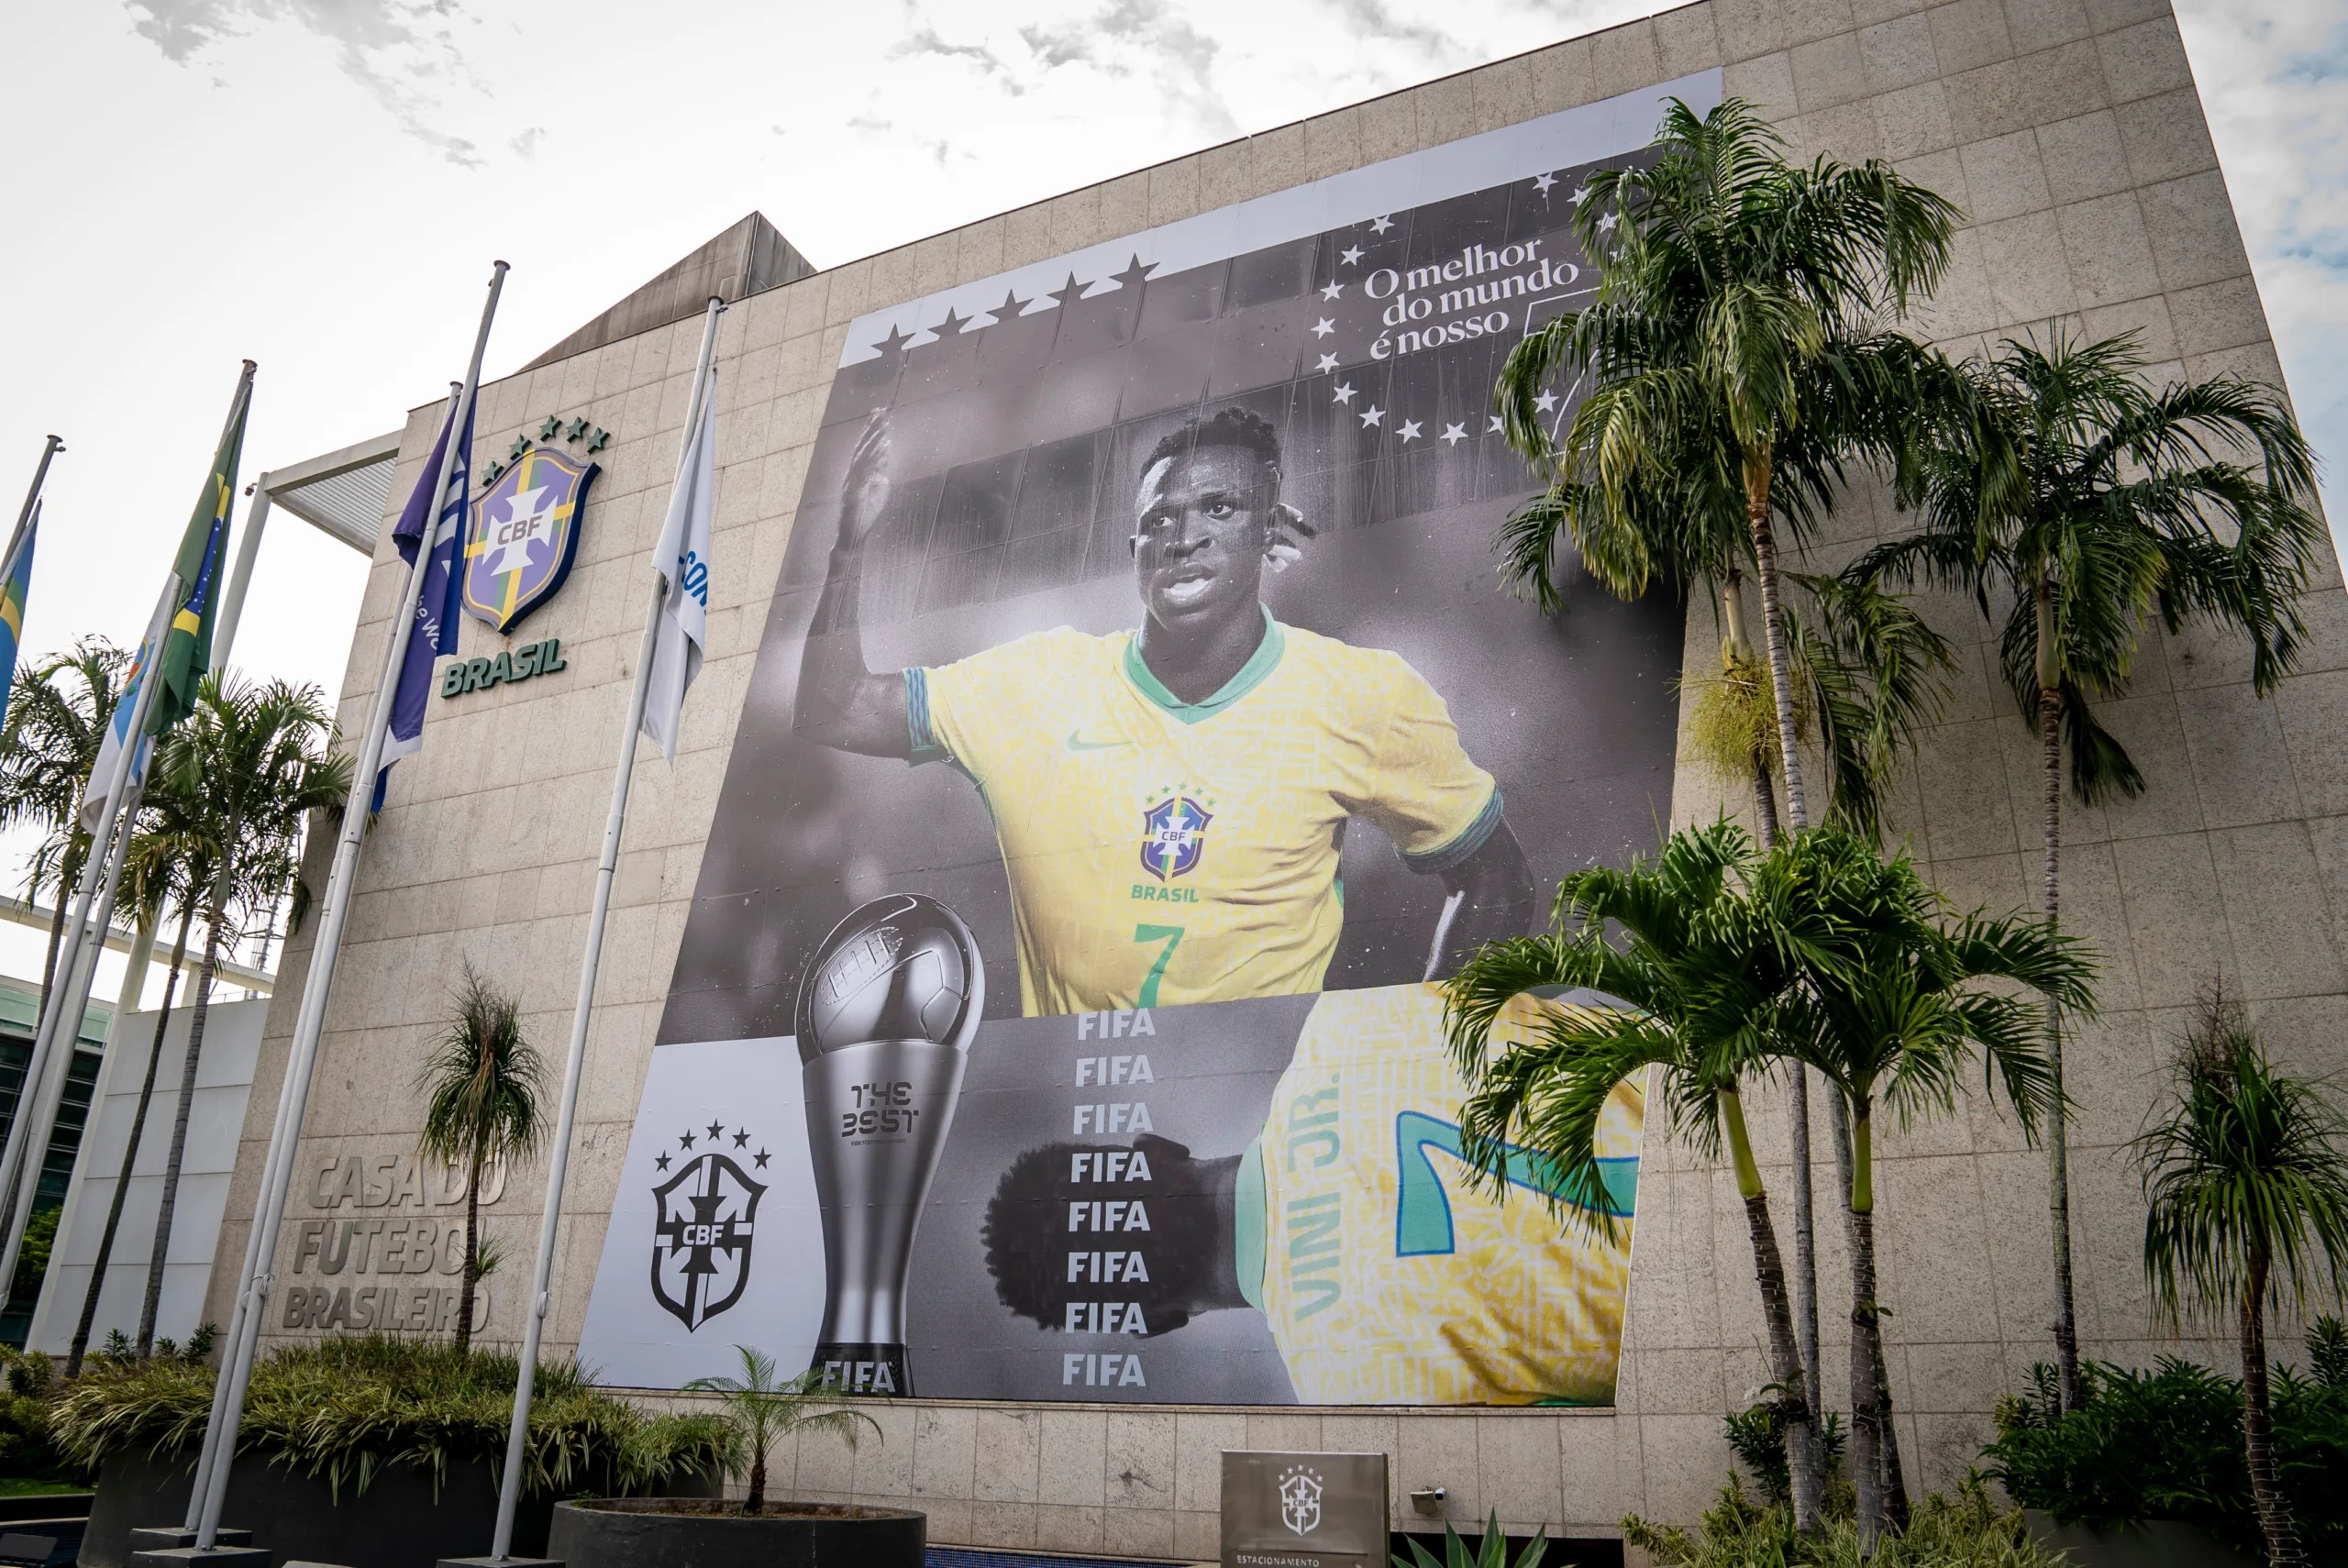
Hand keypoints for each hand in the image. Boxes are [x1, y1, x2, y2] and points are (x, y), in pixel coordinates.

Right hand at [838, 409, 892, 549]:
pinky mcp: (854, 494)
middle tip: (882, 413)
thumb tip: (885, 456)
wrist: (852, 536)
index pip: (863, 448)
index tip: (879, 414)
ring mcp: (851, 483)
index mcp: (856, 473)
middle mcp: (851, 474)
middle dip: (871, 429)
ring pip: (863, 458)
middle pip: (861, 448)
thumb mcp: (877, 490)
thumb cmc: (864, 514)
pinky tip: (884, 451)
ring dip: (873, 441)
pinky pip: (865, 474)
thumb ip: (880, 473)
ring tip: (884, 427)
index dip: (870, 430)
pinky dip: (875, 461)